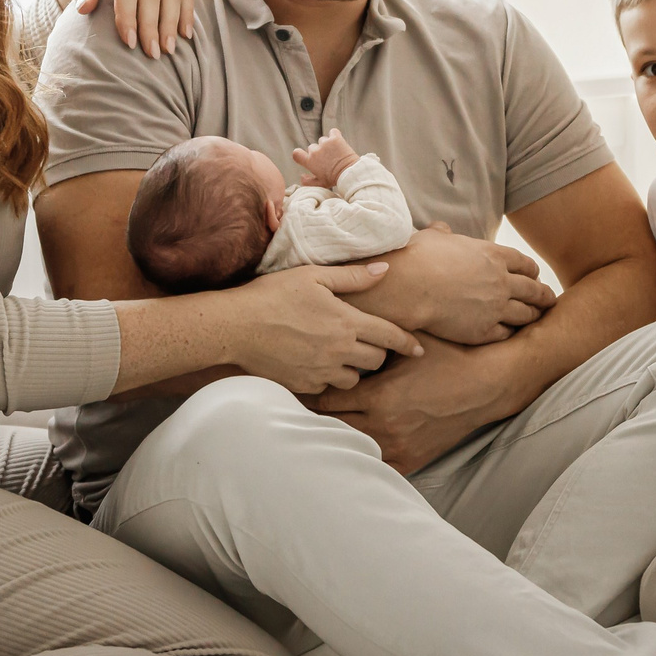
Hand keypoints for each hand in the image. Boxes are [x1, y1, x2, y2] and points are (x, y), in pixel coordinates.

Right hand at [221, 264, 422, 392]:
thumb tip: (386, 269)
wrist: (235, 327)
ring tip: (339, 353)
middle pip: (377, 361)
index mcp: (347, 323)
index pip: (390, 336)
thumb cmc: (273, 295)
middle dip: (377, 352)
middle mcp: (339, 352)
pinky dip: (327, 376)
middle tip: (366, 341)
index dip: (408, 343)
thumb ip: (353, 276)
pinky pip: (327, 387)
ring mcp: (322, 372)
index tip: (420, 349)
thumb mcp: (314, 276)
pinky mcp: (304, 386)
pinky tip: (315, 361)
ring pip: (354, 378)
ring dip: (353, 367)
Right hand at [292, 129, 358, 188]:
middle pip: (312, 147)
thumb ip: (307, 181)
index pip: (296, 153)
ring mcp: (325, 143)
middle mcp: (315, 151)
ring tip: (335, 153)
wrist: (350, 173)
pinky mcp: (335, 138)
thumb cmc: (335, 179)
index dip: (300, 154)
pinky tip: (338, 142)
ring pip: (322, 140)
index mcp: (309, 161)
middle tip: (327, 159)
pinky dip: (335, 135)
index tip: (306, 156)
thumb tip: (301, 176)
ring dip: (327, 144)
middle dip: (318, 152)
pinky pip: (333, 132)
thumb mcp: (320, 184)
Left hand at [307, 340, 510, 474]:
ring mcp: (397, 446)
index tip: (301, 381)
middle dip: (314, 413)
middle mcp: (384, 425)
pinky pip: (373, 463)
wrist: (486, 387)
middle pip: (330, 425)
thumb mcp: (411, 341)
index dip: (311, 389)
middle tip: (296, 403)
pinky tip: (347, 443)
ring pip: (348, 445)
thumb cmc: (447, 357)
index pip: (326, 398)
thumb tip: (345, 309)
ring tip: (314, 423)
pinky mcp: (410, 459)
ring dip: (333, 433)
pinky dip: (359, 453)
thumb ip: (377, 334)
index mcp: (379, 396)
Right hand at [361, 224, 555, 344]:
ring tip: (537, 318)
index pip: (525, 264)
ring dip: (533, 316)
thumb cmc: (418, 257)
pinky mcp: (483, 331)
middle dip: (544, 295)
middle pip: (534, 290)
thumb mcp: (433, 238)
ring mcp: (495, 308)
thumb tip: (441, 228)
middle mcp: (501, 282)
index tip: (534, 276)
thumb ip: (443, 234)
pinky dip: (511, 333)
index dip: (532, 271)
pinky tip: (511, 334)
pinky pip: (506, 334)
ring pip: (526, 314)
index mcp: (493, 255)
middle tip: (549, 299)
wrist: (409, 286)